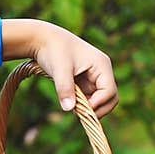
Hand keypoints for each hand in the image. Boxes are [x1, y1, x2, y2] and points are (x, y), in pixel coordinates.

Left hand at [2, 19, 117, 117]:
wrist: (43, 40)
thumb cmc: (53, 50)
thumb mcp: (59, 69)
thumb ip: (65, 88)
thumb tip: (69, 109)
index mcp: (102, 65)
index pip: (109, 91)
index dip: (98, 103)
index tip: (80, 109)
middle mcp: (102, 72)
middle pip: (111, 98)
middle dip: (98, 109)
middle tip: (78, 114)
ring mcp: (94, 77)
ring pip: (100, 100)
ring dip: (89, 108)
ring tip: (72, 109)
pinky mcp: (85, 82)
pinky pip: (89, 98)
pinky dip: (83, 105)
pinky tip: (70, 104)